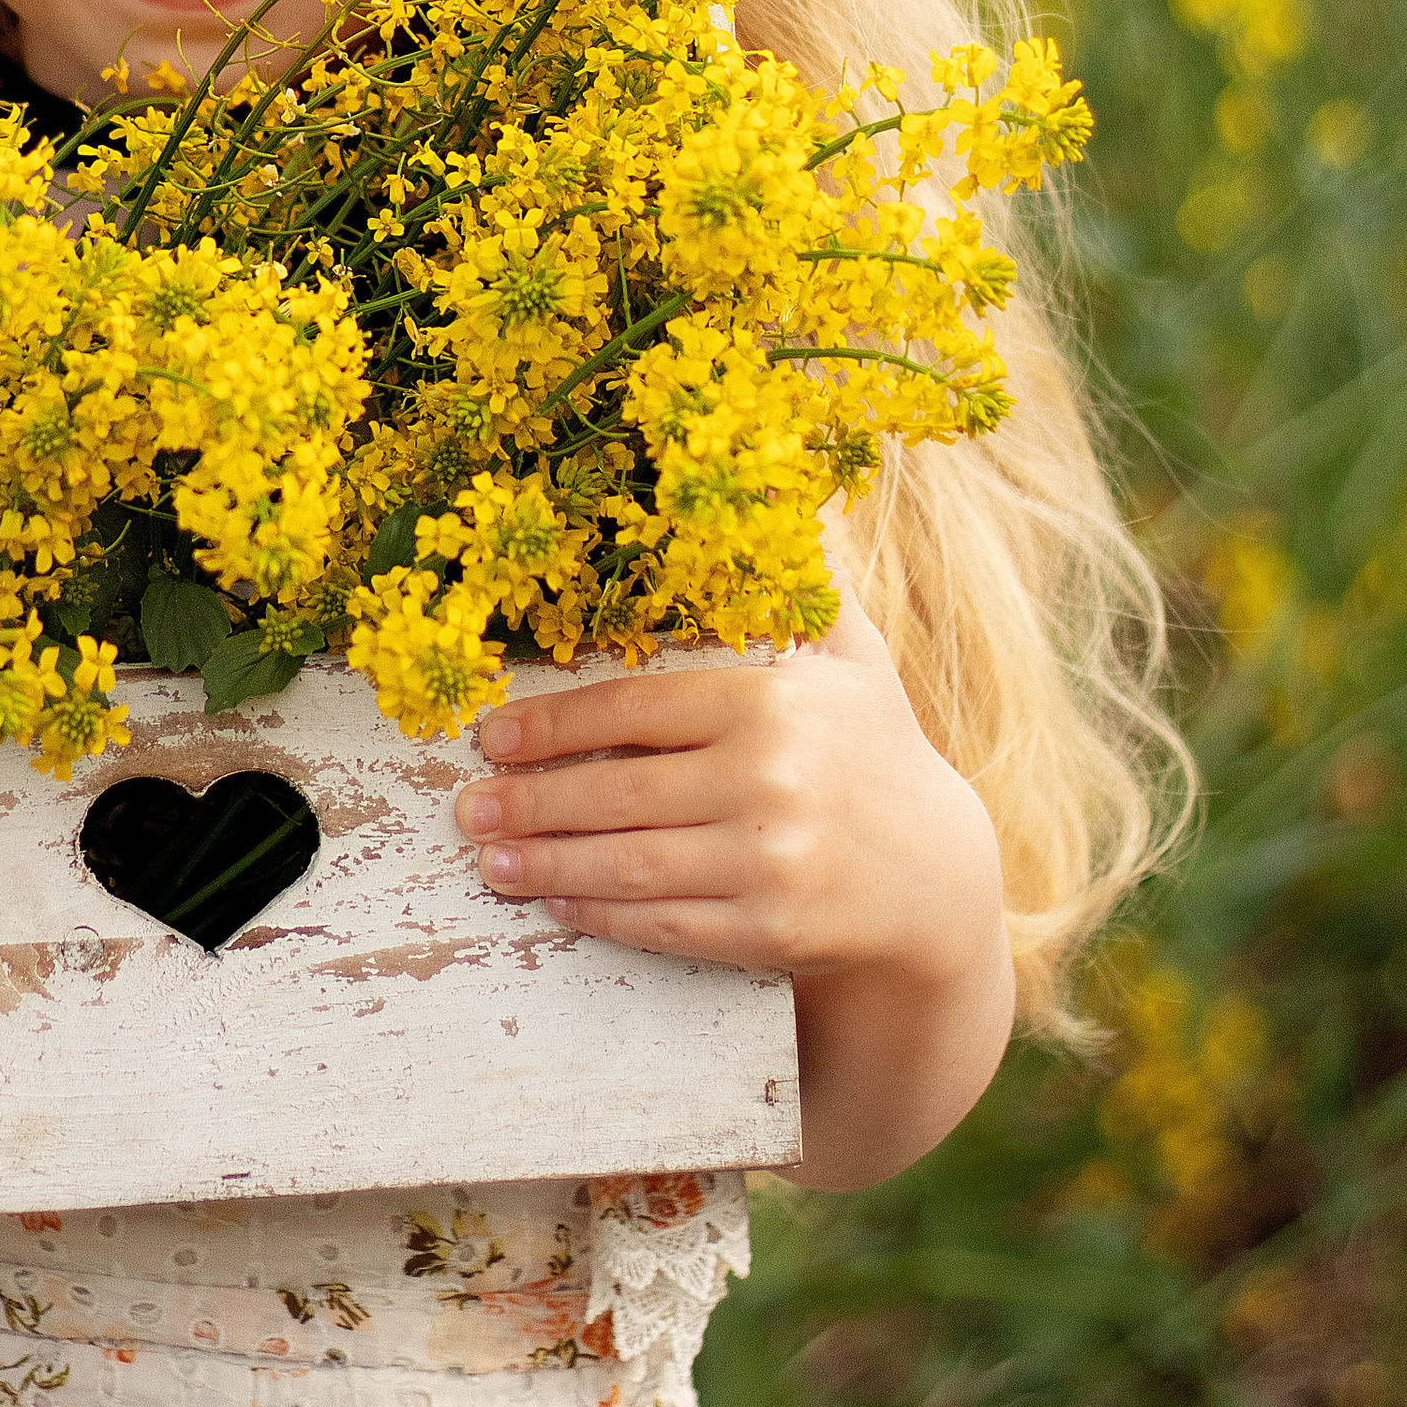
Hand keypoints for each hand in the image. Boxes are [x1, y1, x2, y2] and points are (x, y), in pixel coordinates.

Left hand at [451, 594, 1003, 992]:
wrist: (940, 876)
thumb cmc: (874, 749)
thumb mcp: (852, 654)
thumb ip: (805, 577)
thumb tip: (775, 477)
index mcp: (771, 700)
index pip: (633, 708)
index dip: (552, 724)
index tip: (491, 736)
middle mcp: (768, 778)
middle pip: (617, 791)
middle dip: (528, 801)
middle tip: (466, 806)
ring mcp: (769, 859)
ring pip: (629, 862)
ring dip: (546, 863)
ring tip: (487, 860)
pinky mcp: (770, 929)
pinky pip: (664, 922)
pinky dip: (600, 914)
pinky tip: (555, 901)